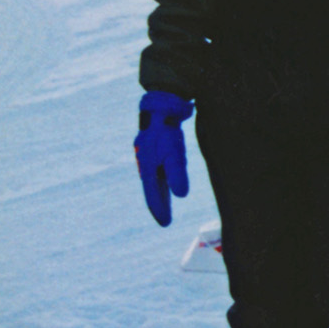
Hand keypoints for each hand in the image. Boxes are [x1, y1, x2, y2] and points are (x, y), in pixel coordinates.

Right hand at [134, 91, 193, 226]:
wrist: (164, 104)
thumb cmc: (168, 130)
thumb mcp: (174, 153)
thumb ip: (177, 173)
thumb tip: (181, 195)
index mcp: (147, 166)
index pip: (152, 193)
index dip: (158, 208)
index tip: (165, 223)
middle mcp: (147, 161)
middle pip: (152, 187)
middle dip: (159, 203)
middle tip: (164, 220)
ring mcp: (151, 152)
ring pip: (155, 177)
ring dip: (160, 191)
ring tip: (166, 204)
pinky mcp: (158, 144)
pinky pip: (160, 166)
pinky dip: (164, 176)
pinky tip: (168, 177)